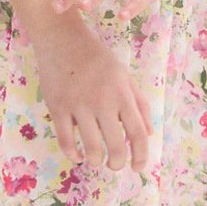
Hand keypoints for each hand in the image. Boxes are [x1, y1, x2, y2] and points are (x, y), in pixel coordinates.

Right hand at [33, 19, 152, 171]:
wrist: (62, 38)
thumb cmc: (96, 58)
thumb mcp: (124, 76)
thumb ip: (139, 104)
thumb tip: (148, 133)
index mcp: (122, 94)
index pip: (137, 133)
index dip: (140, 155)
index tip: (137, 167)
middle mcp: (103, 101)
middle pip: (115, 145)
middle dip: (117, 163)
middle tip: (115, 166)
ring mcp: (79, 105)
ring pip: (91, 147)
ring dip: (96, 161)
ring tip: (96, 161)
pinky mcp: (58, 107)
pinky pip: (66, 140)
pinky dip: (73, 154)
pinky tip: (77, 156)